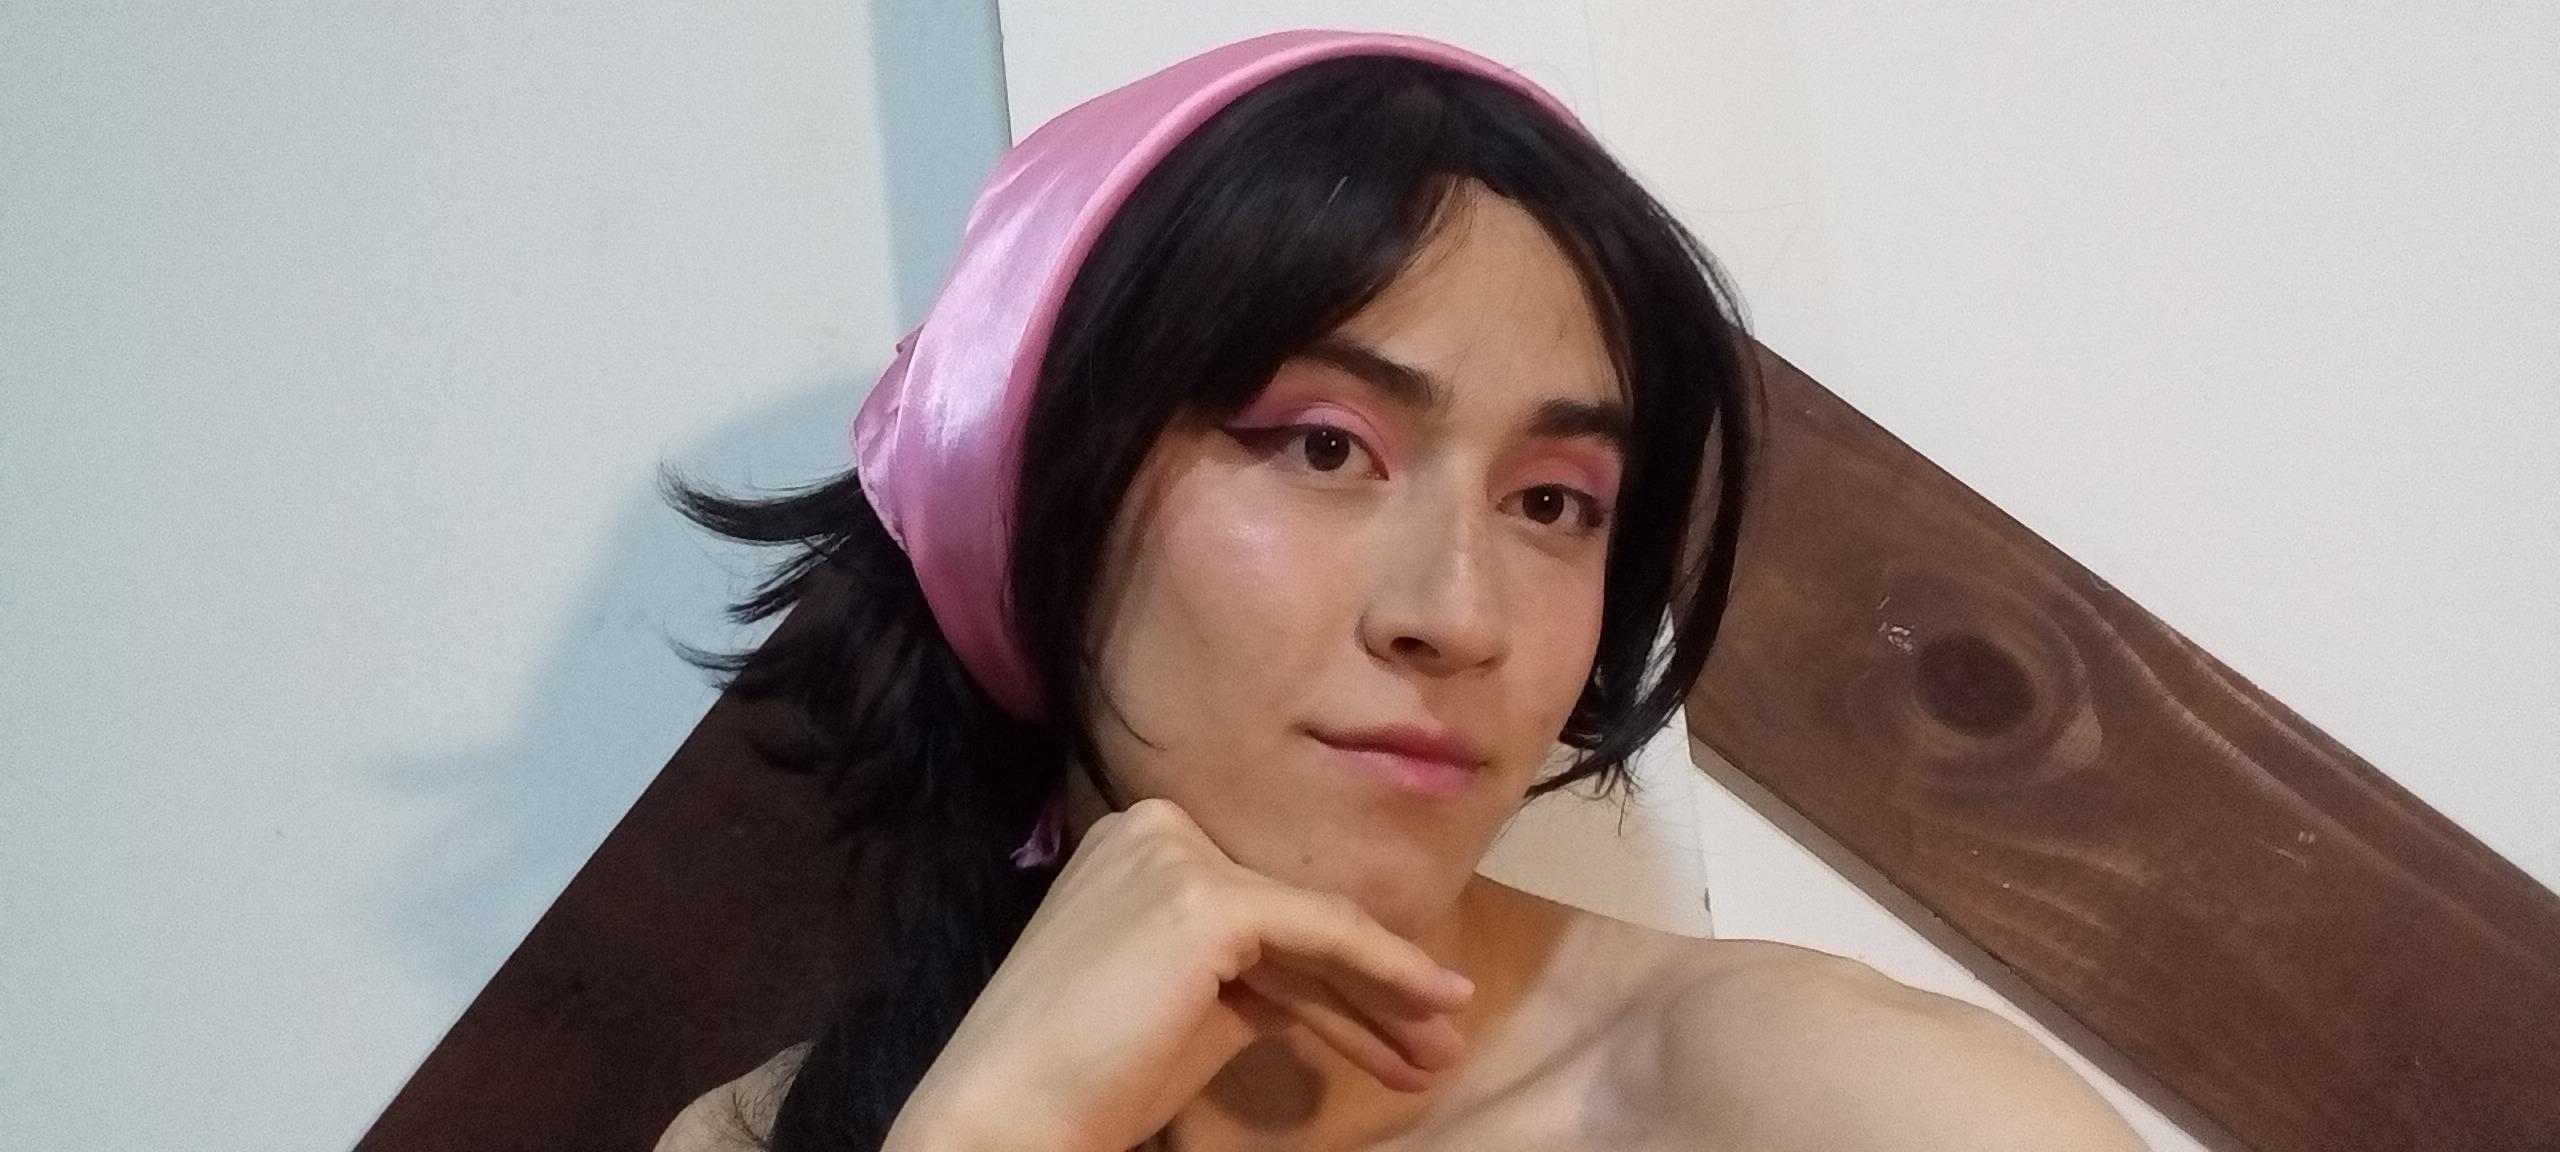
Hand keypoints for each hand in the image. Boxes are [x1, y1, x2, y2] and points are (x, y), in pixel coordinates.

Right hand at [884, 797, 1475, 1151]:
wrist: (1012, 1111)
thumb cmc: (1090, 1078)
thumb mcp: (1189, 1008)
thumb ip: (1251, 975)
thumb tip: (1328, 981)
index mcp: (1137, 844)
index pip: (1262, 911)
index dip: (1337, 977)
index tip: (1397, 1032)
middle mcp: (1153, 828)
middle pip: (1292, 918)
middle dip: (1371, 989)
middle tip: (1435, 1043)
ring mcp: (1176, 857)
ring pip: (1314, 927)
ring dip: (1390, 993)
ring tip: (1443, 1047)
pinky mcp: (1203, 899)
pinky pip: (1322, 933)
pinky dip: (1386, 971)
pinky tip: (1433, 1005)